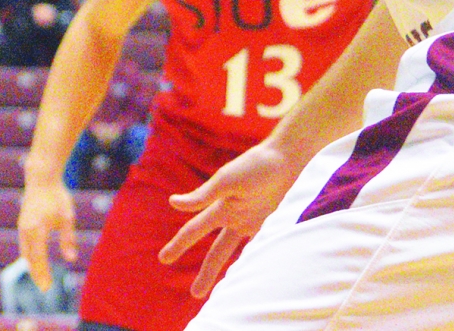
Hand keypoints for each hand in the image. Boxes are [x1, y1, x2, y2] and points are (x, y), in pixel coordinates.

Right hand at [16, 173, 77, 292]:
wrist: (41, 178)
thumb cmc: (56, 197)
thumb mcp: (67, 217)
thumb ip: (68, 239)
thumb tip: (71, 259)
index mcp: (36, 229)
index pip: (39, 258)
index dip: (43, 274)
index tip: (47, 287)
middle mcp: (26, 230)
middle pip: (29, 258)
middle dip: (36, 274)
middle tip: (44, 288)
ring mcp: (22, 227)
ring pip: (25, 252)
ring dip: (32, 266)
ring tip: (40, 278)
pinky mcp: (22, 224)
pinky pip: (24, 245)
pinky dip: (29, 256)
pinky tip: (35, 261)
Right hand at [161, 137, 300, 297]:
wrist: (290, 159)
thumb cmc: (256, 166)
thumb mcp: (227, 181)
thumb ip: (202, 196)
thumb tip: (172, 204)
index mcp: (220, 207)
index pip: (194, 230)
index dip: (178, 245)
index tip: (163, 259)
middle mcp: (234, 217)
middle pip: (216, 252)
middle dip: (205, 273)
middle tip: (195, 295)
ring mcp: (254, 222)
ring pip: (239, 255)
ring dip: (232, 273)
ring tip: (231, 292)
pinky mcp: (273, 224)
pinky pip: (262, 249)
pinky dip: (258, 264)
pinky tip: (257, 278)